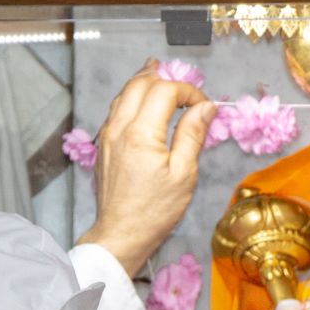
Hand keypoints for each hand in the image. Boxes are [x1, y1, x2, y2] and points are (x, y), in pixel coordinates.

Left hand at [79, 59, 217, 277]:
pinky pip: (117, 109)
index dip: (188, 92)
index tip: (204, 106)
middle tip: (184, 86)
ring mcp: (107, 134)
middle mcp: (119, 127)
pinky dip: (132, 98)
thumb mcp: (184, 174)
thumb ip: (192, 135)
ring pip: (124, 93)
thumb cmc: (155, 210)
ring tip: (161, 76)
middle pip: (141, 83)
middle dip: (165, 79)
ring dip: (145, 83)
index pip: (165, 91)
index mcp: (141, 133)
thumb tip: (205, 108)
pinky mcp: (104, 144)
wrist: (121, 233)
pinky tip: (143, 103)